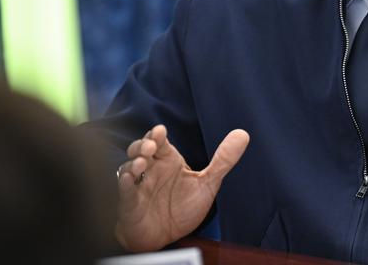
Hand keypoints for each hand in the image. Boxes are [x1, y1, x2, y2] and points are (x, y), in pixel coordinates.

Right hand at [114, 124, 249, 251]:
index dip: (156, 134)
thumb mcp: (207, 183)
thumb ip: (223, 160)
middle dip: (142, 145)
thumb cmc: (182, 208)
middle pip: (140, 149)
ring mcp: (138, 185)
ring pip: (128, 167)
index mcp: (168, 161)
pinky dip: (124, 184)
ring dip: (133, 163)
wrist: (167, 237)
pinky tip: (128, 179)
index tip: (160, 131)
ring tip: (141, 163)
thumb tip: (243, 135)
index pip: (159, 141)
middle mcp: (151, 170)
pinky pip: (124, 191)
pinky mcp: (130, 203)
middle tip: (150, 147)